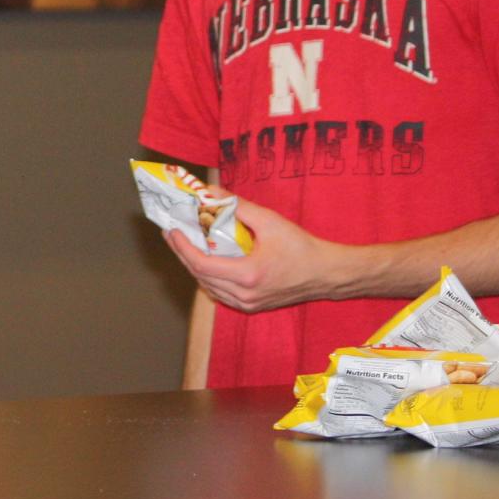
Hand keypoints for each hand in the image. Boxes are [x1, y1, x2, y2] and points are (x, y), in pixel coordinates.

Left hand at [163, 195, 352, 312]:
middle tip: (173, 233)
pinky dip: (208, 277)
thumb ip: (236, 206)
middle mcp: (244, 294)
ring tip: (186, 244)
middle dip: (182, 253)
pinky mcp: (252, 306)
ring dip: (194, 266)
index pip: (200, 263)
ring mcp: (247, 304)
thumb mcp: (269, 221)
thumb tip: (209, 192)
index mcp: (247, 275)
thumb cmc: (302, 247)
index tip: (172, 230)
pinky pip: (220, 293)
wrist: (327, 274)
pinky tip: (207, 260)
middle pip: (199, 276)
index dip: (182, 247)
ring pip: (208, 286)